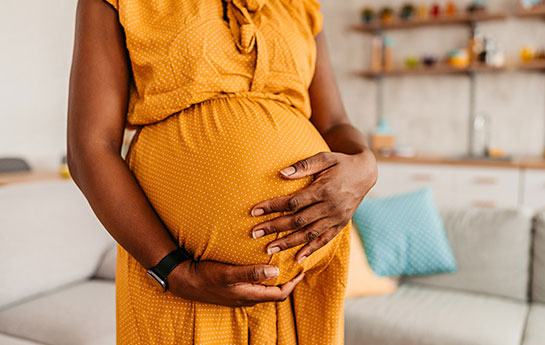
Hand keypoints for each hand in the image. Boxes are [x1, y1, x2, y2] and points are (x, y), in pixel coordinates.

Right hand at [167, 259, 304, 306]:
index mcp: (250, 295)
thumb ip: (251, 273)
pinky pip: (255, 285)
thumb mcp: (228, 273)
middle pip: (275, 292)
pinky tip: (262, 265)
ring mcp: (240, 294)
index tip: (302, 270)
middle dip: (288, 280)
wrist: (184, 281)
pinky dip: (264, 276)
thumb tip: (275, 272)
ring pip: (265, 289)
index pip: (280, 294)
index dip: (293, 283)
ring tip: (283, 263)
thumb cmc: (206, 276)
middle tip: (295, 264)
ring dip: (276, 278)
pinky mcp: (234, 289)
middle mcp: (248, 297)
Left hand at [249, 148, 376, 262]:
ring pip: (309, 234)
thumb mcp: (324, 158)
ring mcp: (336, 218)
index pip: (293, 202)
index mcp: (324, 190)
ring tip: (269, 249)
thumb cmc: (340, 163)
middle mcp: (330, 207)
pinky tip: (297, 258)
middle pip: (297, 221)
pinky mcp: (341, 225)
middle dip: (274, 227)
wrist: (365, 173)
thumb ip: (303, 166)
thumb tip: (281, 173)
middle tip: (254, 233)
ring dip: (288, 243)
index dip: (273, 207)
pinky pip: (324, 240)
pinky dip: (311, 250)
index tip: (254, 211)